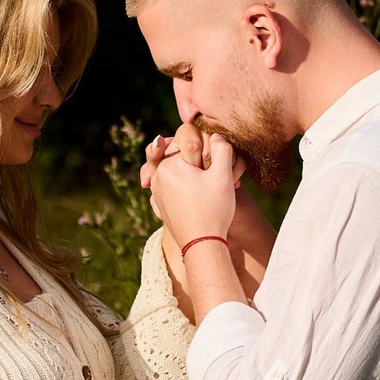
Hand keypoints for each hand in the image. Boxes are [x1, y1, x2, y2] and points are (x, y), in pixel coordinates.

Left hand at [147, 127, 241, 248]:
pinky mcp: (160, 206)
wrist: (202, 245)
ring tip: (205, 187)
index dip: (206, 149)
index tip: (212, 164)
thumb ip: (222, 148)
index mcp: (168, 165)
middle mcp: (157, 177)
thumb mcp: (223, 175)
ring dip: (189, 173)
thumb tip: (217, 134)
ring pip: (175, 171)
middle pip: (180, 156)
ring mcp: (157, 193)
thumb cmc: (213, 209)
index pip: (188, 141)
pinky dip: (181, 188)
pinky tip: (194, 196)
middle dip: (196, 161)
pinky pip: (171, 189)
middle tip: (211, 174)